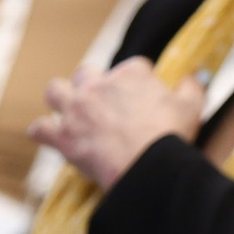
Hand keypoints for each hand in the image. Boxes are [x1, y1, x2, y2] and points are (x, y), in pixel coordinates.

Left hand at [28, 58, 204, 189]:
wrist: (148, 166)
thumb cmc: (170, 135)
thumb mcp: (192, 106)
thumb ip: (191, 88)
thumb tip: (193, 78)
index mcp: (130, 74)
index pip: (133, 67)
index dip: (139, 81)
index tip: (144, 97)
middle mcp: (98, 85)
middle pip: (88, 73)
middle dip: (93, 84)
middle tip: (104, 104)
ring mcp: (77, 109)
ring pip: (55, 91)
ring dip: (61, 98)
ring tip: (70, 110)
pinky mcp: (63, 136)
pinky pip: (40, 128)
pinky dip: (43, 132)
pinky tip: (49, 136)